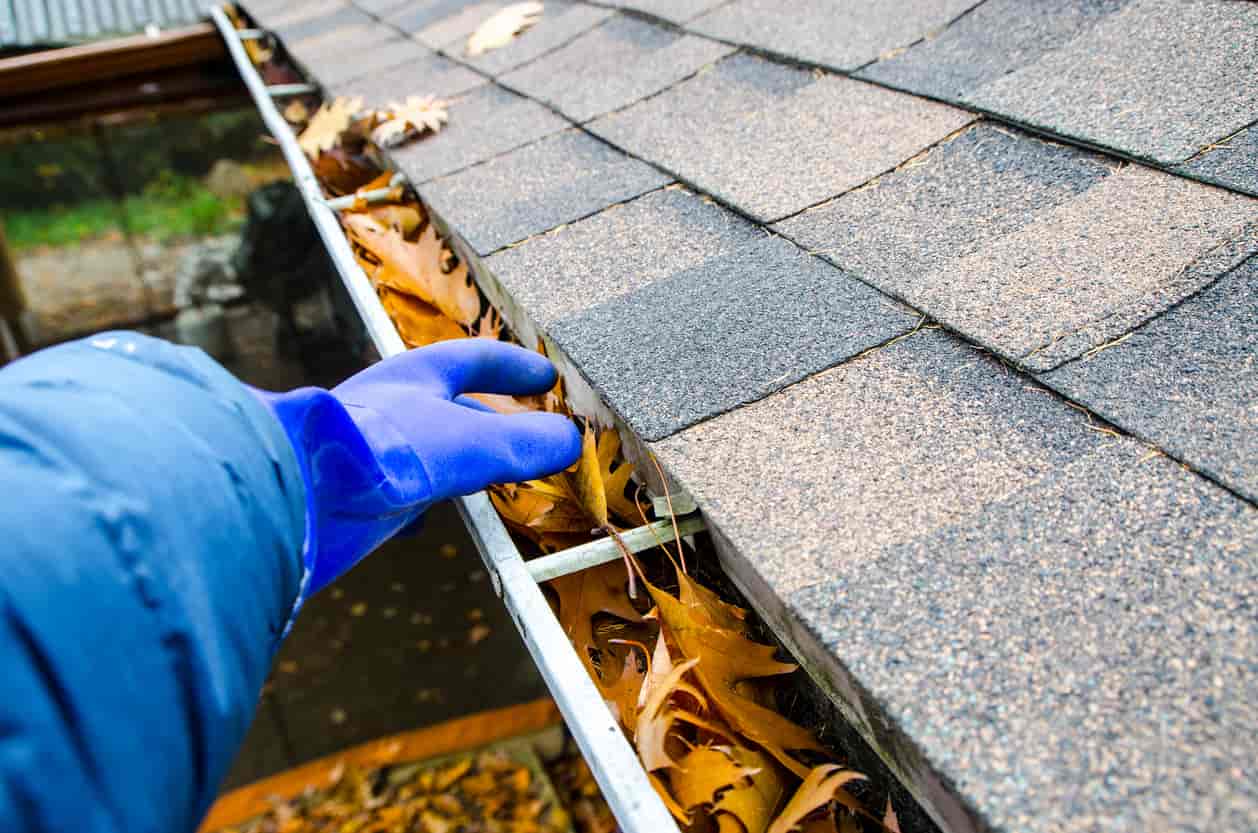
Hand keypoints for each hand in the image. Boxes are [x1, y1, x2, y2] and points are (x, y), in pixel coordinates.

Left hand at [256, 339, 579, 597]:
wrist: (293, 497)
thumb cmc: (377, 450)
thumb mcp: (468, 443)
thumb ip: (522, 443)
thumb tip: (570, 441)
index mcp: (415, 376)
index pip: (475, 358)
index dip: (514, 367)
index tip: (547, 376)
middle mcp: (392, 408)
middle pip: (453, 405)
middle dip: (492, 417)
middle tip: (531, 433)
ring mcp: (373, 451)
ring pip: (429, 450)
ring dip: (462, 461)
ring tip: (493, 478)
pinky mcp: (356, 495)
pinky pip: (400, 492)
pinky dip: (424, 501)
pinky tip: (427, 520)